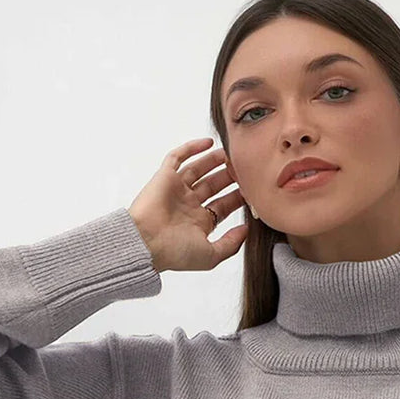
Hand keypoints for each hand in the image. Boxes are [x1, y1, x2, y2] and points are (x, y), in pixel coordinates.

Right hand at [128, 137, 248, 273]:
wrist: (146, 243)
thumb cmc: (175, 252)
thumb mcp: (211, 256)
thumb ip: (231, 244)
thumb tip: (246, 230)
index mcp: (198, 223)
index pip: (222, 206)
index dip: (237, 198)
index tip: (253, 190)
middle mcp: (187, 205)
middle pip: (212, 185)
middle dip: (228, 177)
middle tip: (245, 168)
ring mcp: (176, 190)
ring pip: (198, 169)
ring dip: (214, 161)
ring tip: (230, 153)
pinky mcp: (164, 177)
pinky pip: (177, 157)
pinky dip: (191, 148)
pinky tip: (209, 142)